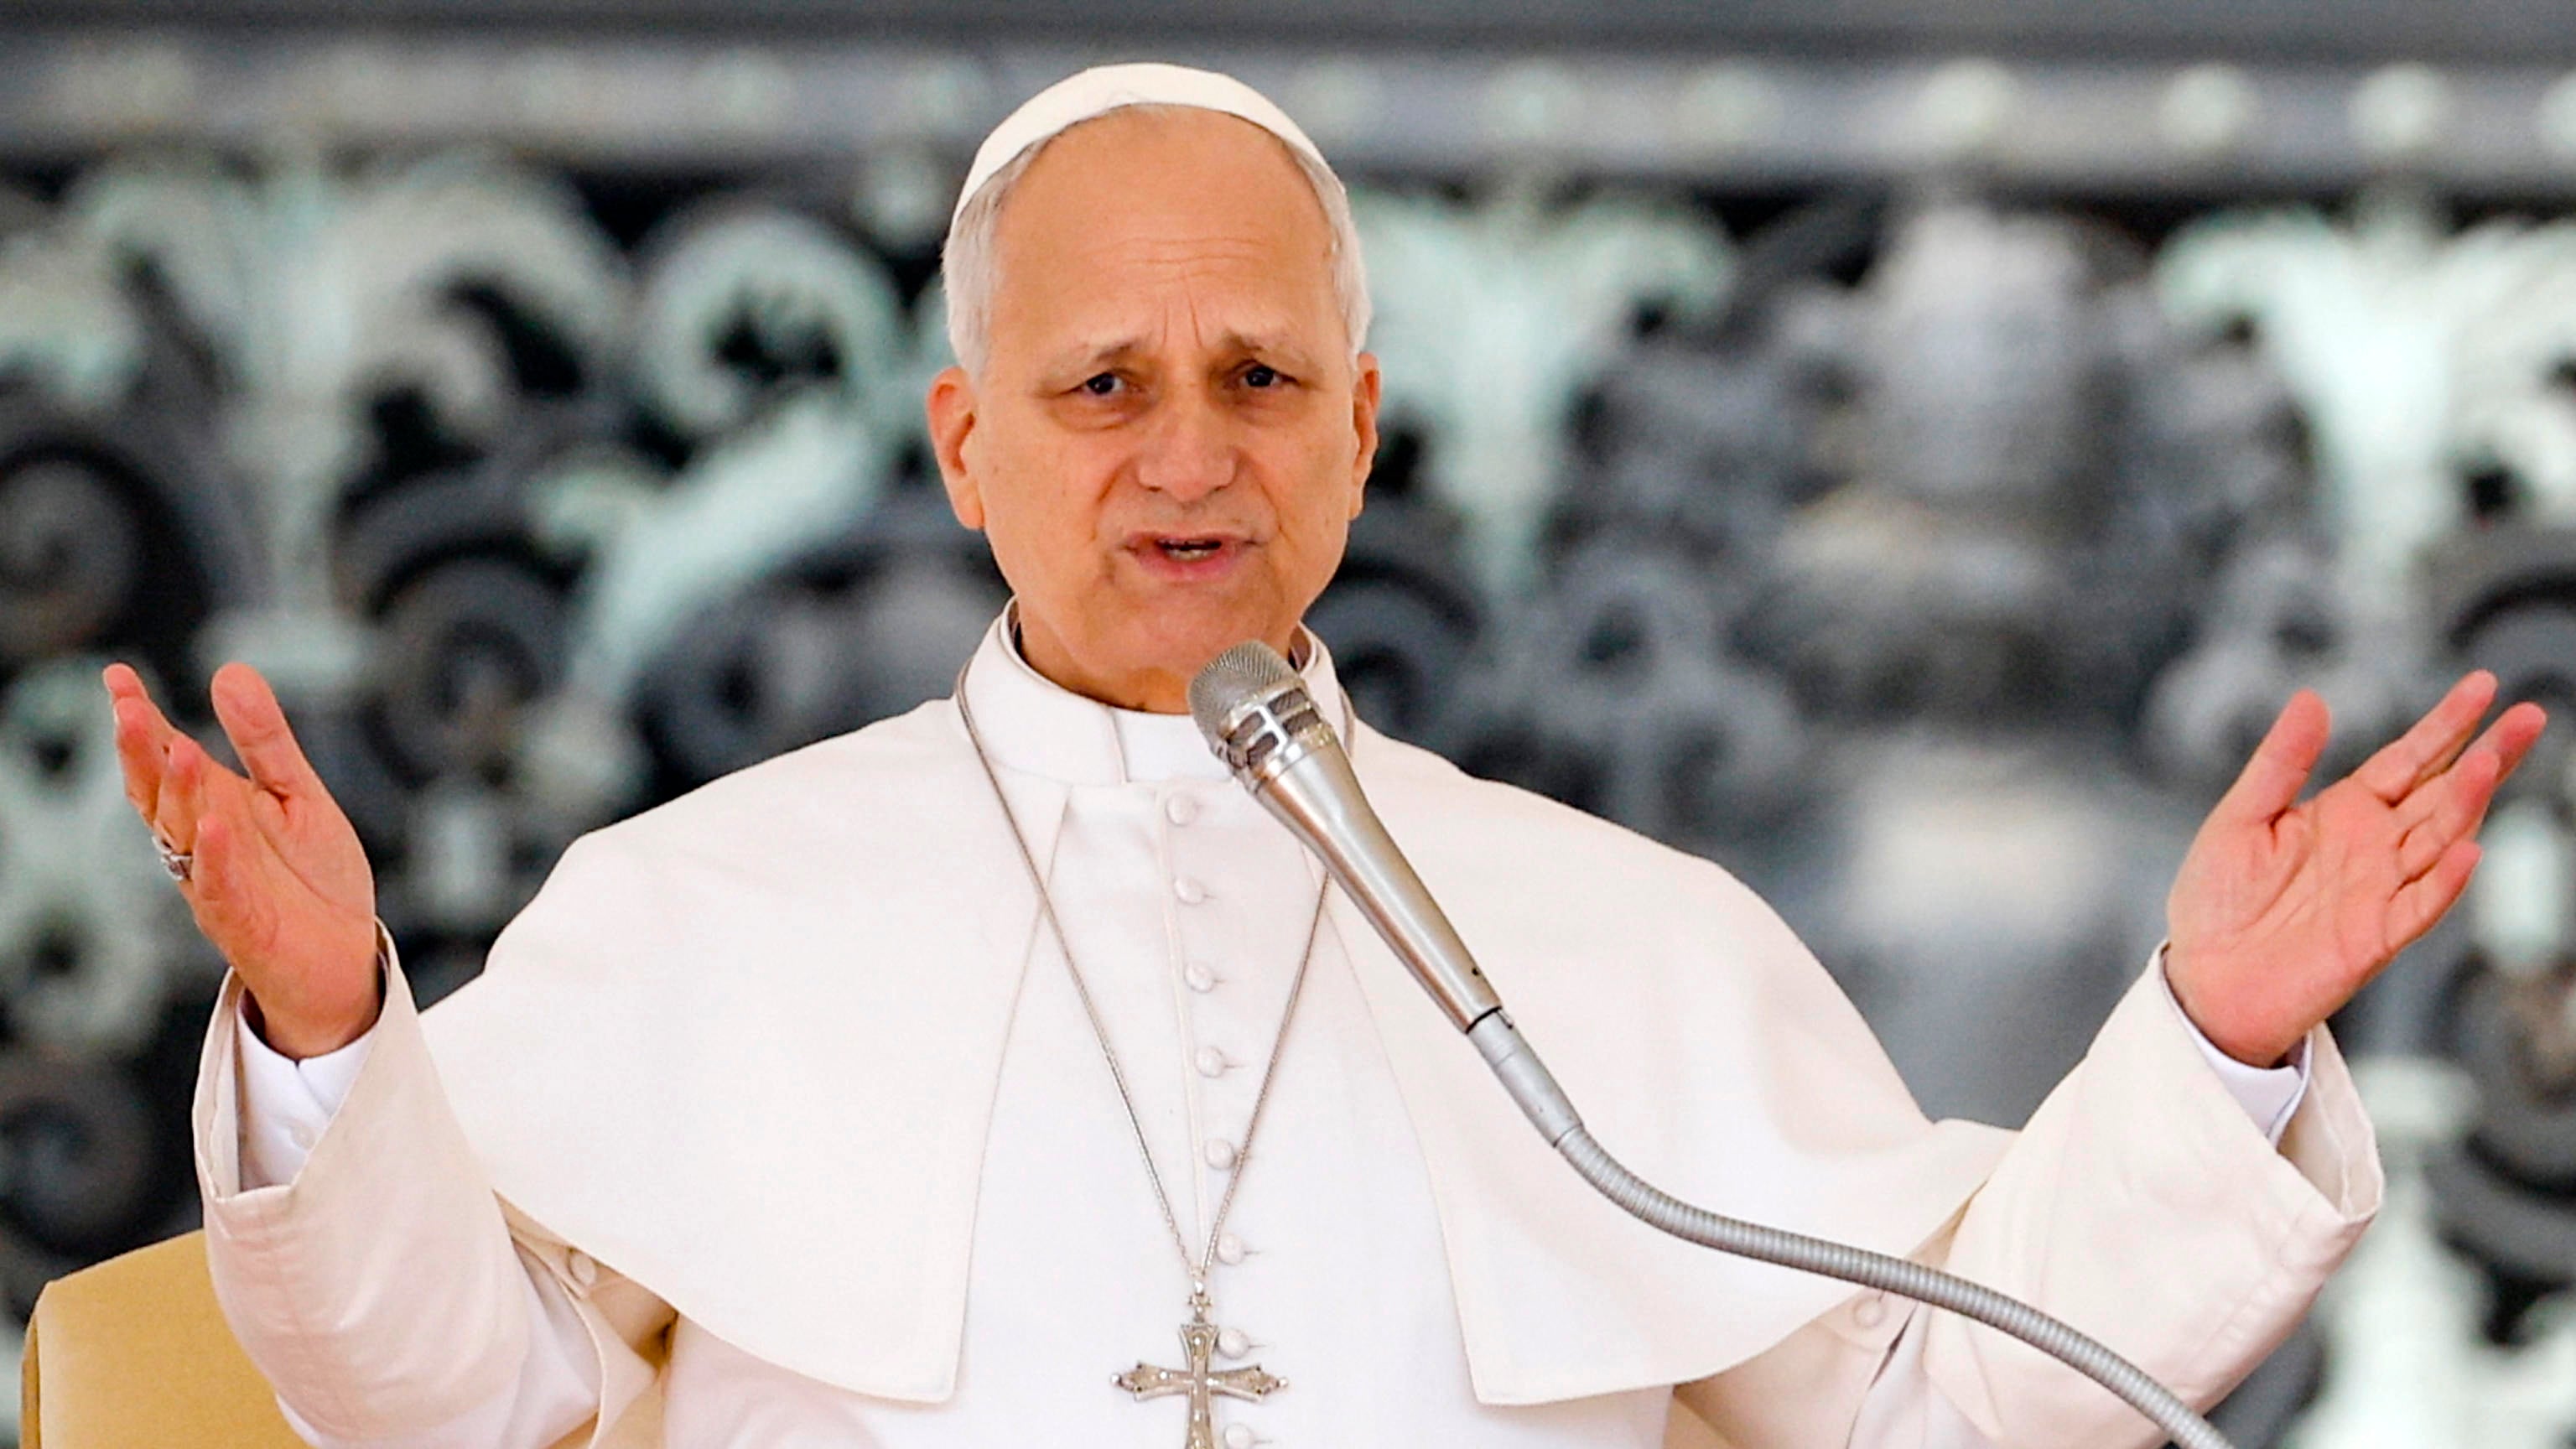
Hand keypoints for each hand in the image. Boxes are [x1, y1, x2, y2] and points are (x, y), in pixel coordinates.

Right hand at [106, 661, 381, 1058]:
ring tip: (182, 750)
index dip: (141, 720)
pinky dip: (217, 858)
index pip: (165, 758)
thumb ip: (265, 740)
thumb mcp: (297, 793)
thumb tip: (228, 670)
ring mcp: (216, 884)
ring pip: (184, 838)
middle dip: (144, 753)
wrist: (343, 956)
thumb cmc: (312, 877)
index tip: (118, 676)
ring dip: (180, 796)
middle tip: (132, 708)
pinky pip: (221, 889)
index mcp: (211, 807)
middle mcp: (201, 845)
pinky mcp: (241, 925)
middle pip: (160, 794)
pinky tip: (217, 825)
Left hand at [2167, 671, 2547, 1066]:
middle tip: (2525, 715)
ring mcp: (2381, 891)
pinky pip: (2420, 907)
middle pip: (2441, 792)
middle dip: (2484, 754)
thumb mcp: (2239, 817)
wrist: (2205, 979)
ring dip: (2467, 804)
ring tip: (2489, 763)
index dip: (2445, 724)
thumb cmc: (2217, 900)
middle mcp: (2374, 847)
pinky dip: (2445, 882)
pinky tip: (2466, 851)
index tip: (2483, 685)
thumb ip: (2280, 762)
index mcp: (2344, 811)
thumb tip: (2311, 698)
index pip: (2408, 759)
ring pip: (2440, 841)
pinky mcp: (2376, 938)